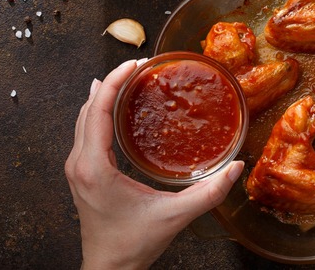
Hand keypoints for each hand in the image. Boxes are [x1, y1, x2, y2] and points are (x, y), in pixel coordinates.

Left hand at [65, 59, 244, 268]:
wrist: (109, 269)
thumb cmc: (133, 244)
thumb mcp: (175, 216)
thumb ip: (209, 193)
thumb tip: (236, 168)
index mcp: (95, 167)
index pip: (97, 111)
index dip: (115, 82)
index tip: (135, 64)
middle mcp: (79, 164)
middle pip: (87, 109)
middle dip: (111, 82)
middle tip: (138, 66)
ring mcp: (77, 169)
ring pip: (82, 119)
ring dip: (103, 96)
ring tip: (126, 77)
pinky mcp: (82, 174)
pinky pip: (84, 132)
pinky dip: (99, 112)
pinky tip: (113, 106)